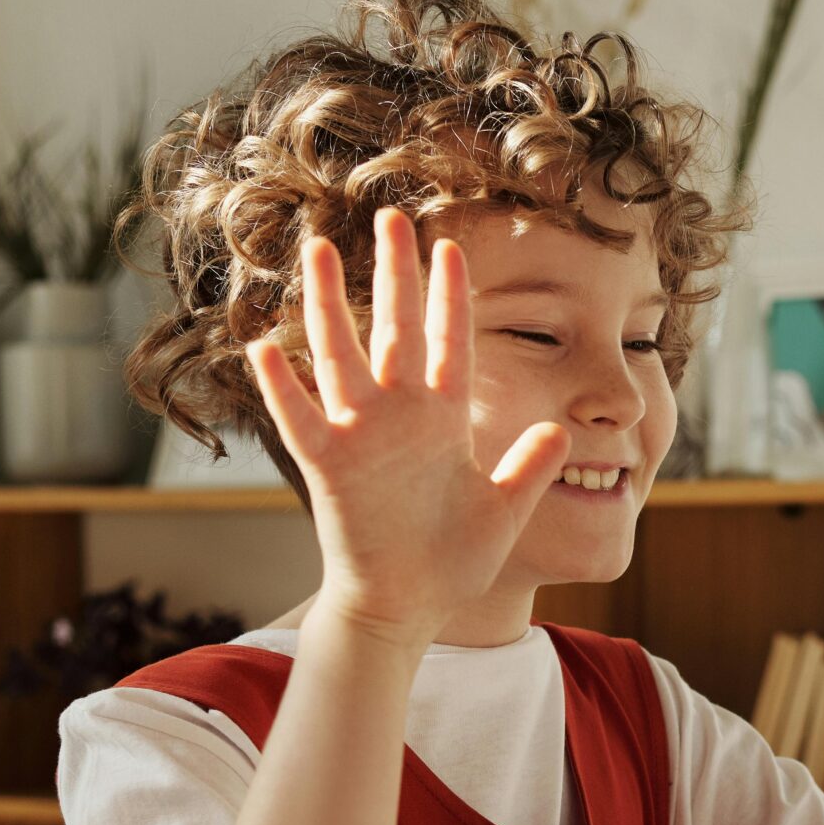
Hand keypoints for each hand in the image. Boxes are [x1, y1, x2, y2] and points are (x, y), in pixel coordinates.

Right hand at [246, 208, 569, 650]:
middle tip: (391, 218)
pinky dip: (283, 388)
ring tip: (319, 251)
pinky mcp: (329, 468)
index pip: (449, 342)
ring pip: (341, 356)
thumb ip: (528, 468)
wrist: (408, 606)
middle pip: (395, 329)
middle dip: (394, 274)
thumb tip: (559, 431)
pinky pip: (301, 420)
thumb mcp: (504, 509)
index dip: (449, 297)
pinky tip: (264, 348)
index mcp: (442, 419)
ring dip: (330, 305)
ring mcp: (361, 437)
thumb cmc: (452, 560)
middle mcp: (399, 416)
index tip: (450, 247)